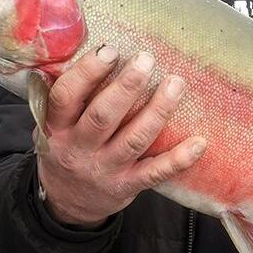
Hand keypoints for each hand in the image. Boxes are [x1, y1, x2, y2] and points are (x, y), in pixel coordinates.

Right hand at [36, 46, 206, 228]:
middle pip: (103, 116)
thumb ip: (69, 96)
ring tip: (176, 84)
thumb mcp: (53, 125)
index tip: (110, 51)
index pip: (66, 97)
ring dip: (157, 110)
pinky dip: (178, 159)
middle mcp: (79, 148)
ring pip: (134, 139)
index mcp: (57, 127)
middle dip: (127, 87)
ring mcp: (105, 168)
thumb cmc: (66, 149)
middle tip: (146, 60)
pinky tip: (198, 143)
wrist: (66, 203)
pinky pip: (155, 172)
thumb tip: (95, 49)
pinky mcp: (127, 185)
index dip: (87, 72)